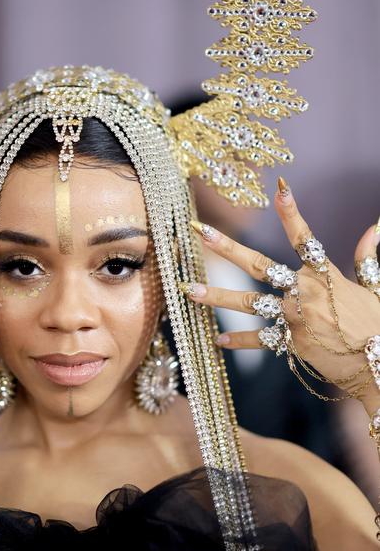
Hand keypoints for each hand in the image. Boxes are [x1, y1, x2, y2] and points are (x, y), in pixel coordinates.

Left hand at [183, 178, 379, 414]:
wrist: (379, 364)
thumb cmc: (379, 323)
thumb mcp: (375, 286)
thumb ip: (367, 256)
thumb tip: (375, 226)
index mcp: (324, 274)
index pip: (304, 237)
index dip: (292, 212)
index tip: (279, 187)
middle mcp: (304, 292)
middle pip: (258, 265)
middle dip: (226, 247)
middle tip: (200, 230)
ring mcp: (294, 318)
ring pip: (248, 304)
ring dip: (216, 297)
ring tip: (189, 290)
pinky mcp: (291, 343)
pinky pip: (260, 339)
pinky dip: (240, 340)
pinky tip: (219, 340)